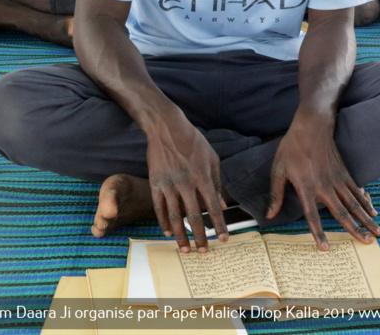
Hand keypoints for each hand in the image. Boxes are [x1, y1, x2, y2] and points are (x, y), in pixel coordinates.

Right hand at [147, 119, 227, 252]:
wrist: (166, 128)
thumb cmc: (193, 142)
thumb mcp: (212, 158)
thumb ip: (217, 183)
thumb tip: (223, 205)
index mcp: (203, 177)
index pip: (213, 207)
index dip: (219, 225)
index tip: (223, 240)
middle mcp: (186, 183)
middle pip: (194, 217)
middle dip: (200, 237)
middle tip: (204, 251)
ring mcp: (169, 184)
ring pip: (175, 216)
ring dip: (181, 236)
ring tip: (185, 249)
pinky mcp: (155, 183)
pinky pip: (159, 208)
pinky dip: (163, 222)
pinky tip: (168, 232)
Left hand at [267, 119, 379, 250]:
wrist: (311, 126)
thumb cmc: (292, 148)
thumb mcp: (278, 170)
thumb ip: (276, 194)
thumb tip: (269, 215)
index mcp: (306, 187)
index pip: (312, 216)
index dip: (318, 233)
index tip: (325, 248)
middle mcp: (325, 186)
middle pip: (342, 213)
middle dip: (356, 229)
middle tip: (368, 243)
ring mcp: (337, 179)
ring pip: (354, 204)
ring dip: (366, 219)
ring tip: (378, 233)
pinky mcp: (344, 172)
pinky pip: (357, 191)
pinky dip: (366, 202)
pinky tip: (372, 212)